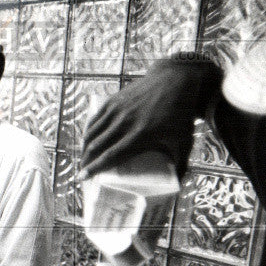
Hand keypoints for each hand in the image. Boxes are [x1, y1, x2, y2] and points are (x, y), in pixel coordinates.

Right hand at [81, 57, 222, 178]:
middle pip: (96, 146)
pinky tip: (87, 139)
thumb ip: (181, 164)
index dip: (95, 168)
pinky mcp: (112, 101)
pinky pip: (94, 120)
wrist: (174, 81)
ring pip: (91, 133)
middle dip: (85, 161)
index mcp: (140, 135)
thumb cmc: (180, 113)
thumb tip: (178, 185)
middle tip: (81, 171)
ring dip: (84, 148)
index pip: (111, 155)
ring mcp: (116, 110)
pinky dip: (88, 132)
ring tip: (83, 158)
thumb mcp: (184, 140)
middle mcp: (124, 123)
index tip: (82, 177)